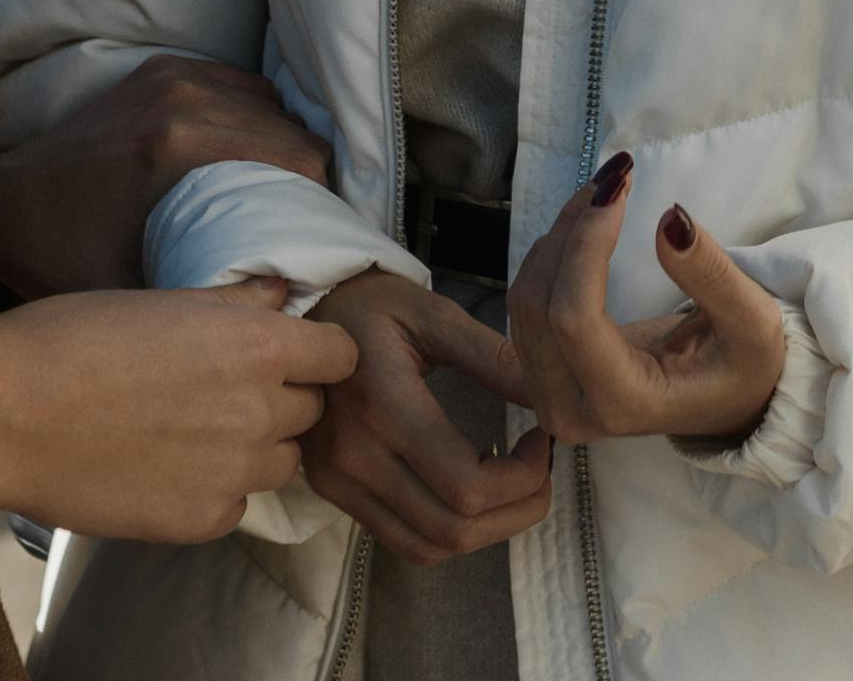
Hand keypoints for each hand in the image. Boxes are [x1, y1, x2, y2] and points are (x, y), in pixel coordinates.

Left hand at [0, 55, 333, 297]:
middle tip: (305, 229)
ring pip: (273, 104)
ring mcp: (171, 74)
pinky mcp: (161, 67)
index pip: (299, 157)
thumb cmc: (58, 256)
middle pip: (293, 130)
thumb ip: (199, 308)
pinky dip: (255, 118)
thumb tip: (282, 325)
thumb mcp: (128, 297)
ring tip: (280, 199)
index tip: (321, 241)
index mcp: (177, 143)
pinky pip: (240, 85)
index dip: (322, 201)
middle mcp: (180, 96)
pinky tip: (248, 161)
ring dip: (284, 146)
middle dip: (309, 179)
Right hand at [0, 276, 358, 541]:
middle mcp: (261, 413)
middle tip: (221, 390)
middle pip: (311, 410)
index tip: (289, 354)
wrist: (5, 414)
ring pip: (278, 462)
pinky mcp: (202, 521)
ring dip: (253, 447)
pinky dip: (211, 488)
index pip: (340, 355)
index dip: (316, 352)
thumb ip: (235, 303)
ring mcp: (235, 474)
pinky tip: (162, 466)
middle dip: (280, 398)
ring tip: (190, 430)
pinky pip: (234, 503)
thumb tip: (281, 296)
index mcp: (258, 346)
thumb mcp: (159, 298)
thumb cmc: (71, 337)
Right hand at [300, 270, 554, 564]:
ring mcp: (338, 480)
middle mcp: (353, 456)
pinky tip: (468, 491)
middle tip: (540, 470)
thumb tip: (552, 400)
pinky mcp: (332, 490)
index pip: (467, 486)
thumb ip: (493, 358)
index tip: (542, 439)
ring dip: (486, 530)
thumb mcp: (433, 315)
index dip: (524, 478)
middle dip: (517, 510)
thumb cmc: (371, 306)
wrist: (300, 315)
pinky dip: (448, 533)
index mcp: (381, 405)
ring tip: (511, 486)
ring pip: (430, 547)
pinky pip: (403, 541)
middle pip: (454, 529)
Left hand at [505, 153, 785, 447]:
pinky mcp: (539, 377)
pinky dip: (546, 255)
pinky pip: (521, 308)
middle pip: (539, 304)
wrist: (723, 402)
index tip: (619, 187)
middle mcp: (573, 410)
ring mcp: (547, 398)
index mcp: (624, 403)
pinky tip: (577, 221)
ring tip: (606, 193)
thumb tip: (668, 221)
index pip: (575, 318)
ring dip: (559, 233)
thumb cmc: (741, 365)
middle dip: (571, 228)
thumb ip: (712, 275)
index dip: (584, 245)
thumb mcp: (752, 323)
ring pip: (524, 299)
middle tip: (617, 177)